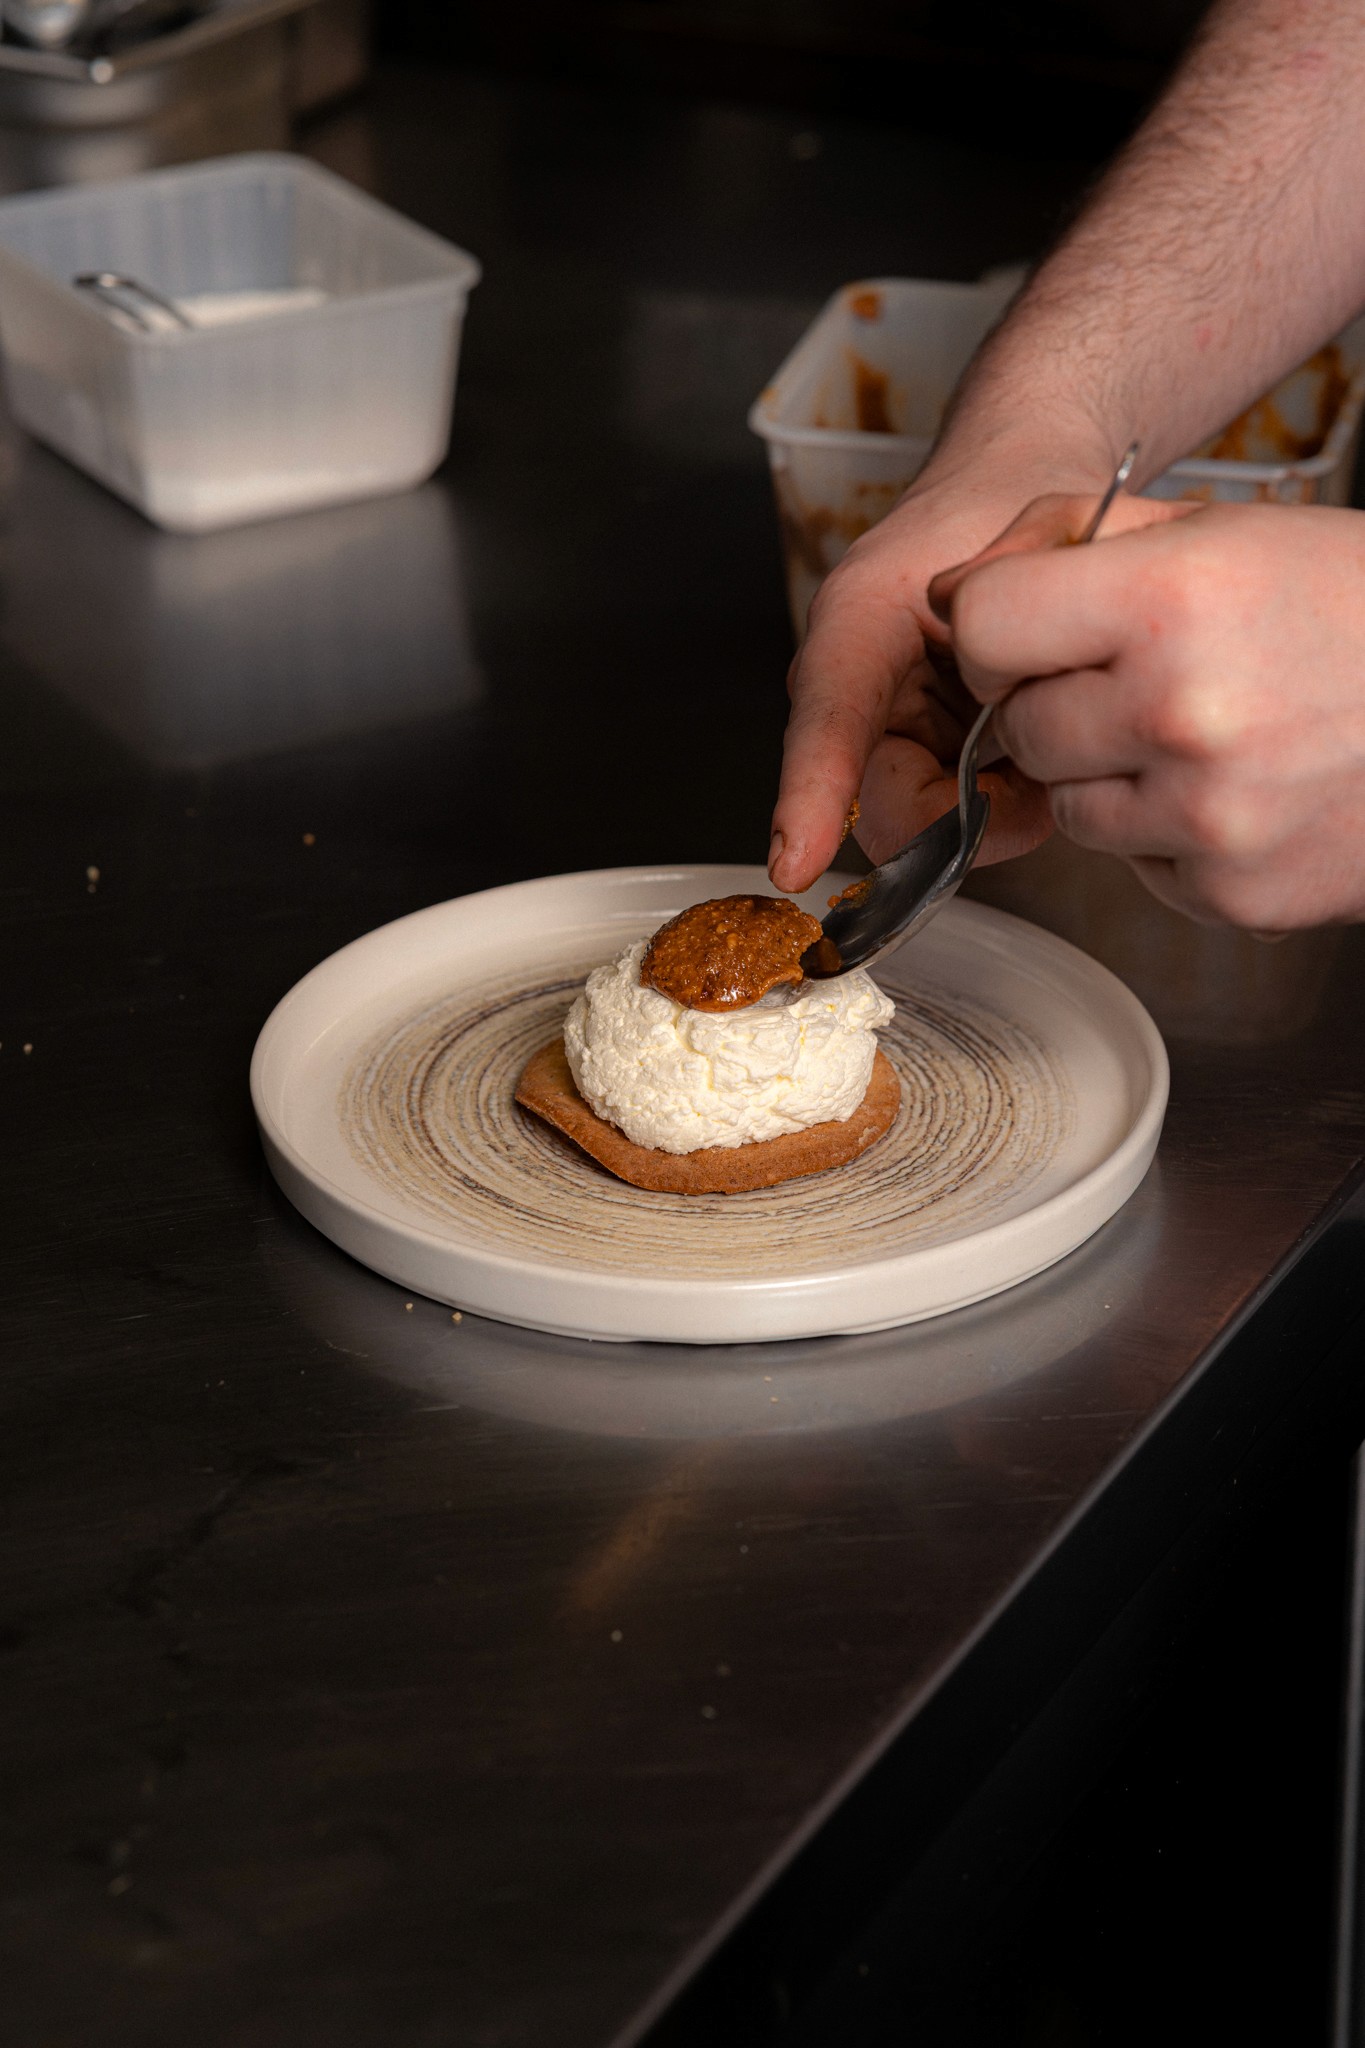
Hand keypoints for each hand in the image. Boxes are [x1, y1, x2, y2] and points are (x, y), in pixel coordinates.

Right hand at [766, 452, 1114, 894]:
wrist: (1009, 485)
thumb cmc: (1004, 505)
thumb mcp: (1034, 542)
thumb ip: (1031, 637)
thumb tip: (1020, 758)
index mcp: (859, 620)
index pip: (829, 719)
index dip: (810, 797)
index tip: (792, 861)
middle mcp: (855, 689)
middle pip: (883, 806)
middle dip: (959, 819)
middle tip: (1032, 785)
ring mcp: (886, 730)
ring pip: (923, 828)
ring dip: (990, 810)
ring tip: (1039, 748)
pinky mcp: (923, 759)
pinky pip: (956, 821)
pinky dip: (1004, 805)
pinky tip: (1030, 755)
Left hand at [931, 493, 1364, 929]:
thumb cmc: (1354, 606)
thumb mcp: (1224, 530)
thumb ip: (1074, 543)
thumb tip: (953, 592)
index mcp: (1172, 602)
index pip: (987, 630)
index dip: (1003, 630)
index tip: (1037, 630)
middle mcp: (1182, 714)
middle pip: (1022, 729)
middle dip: (1063, 705)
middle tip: (1146, 680)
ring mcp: (1207, 819)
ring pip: (1072, 809)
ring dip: (1114, 777)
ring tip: (1208, 732)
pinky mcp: (1230, 893)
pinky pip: (1138, 869)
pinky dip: (1171, 838)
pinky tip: (1245, 788)